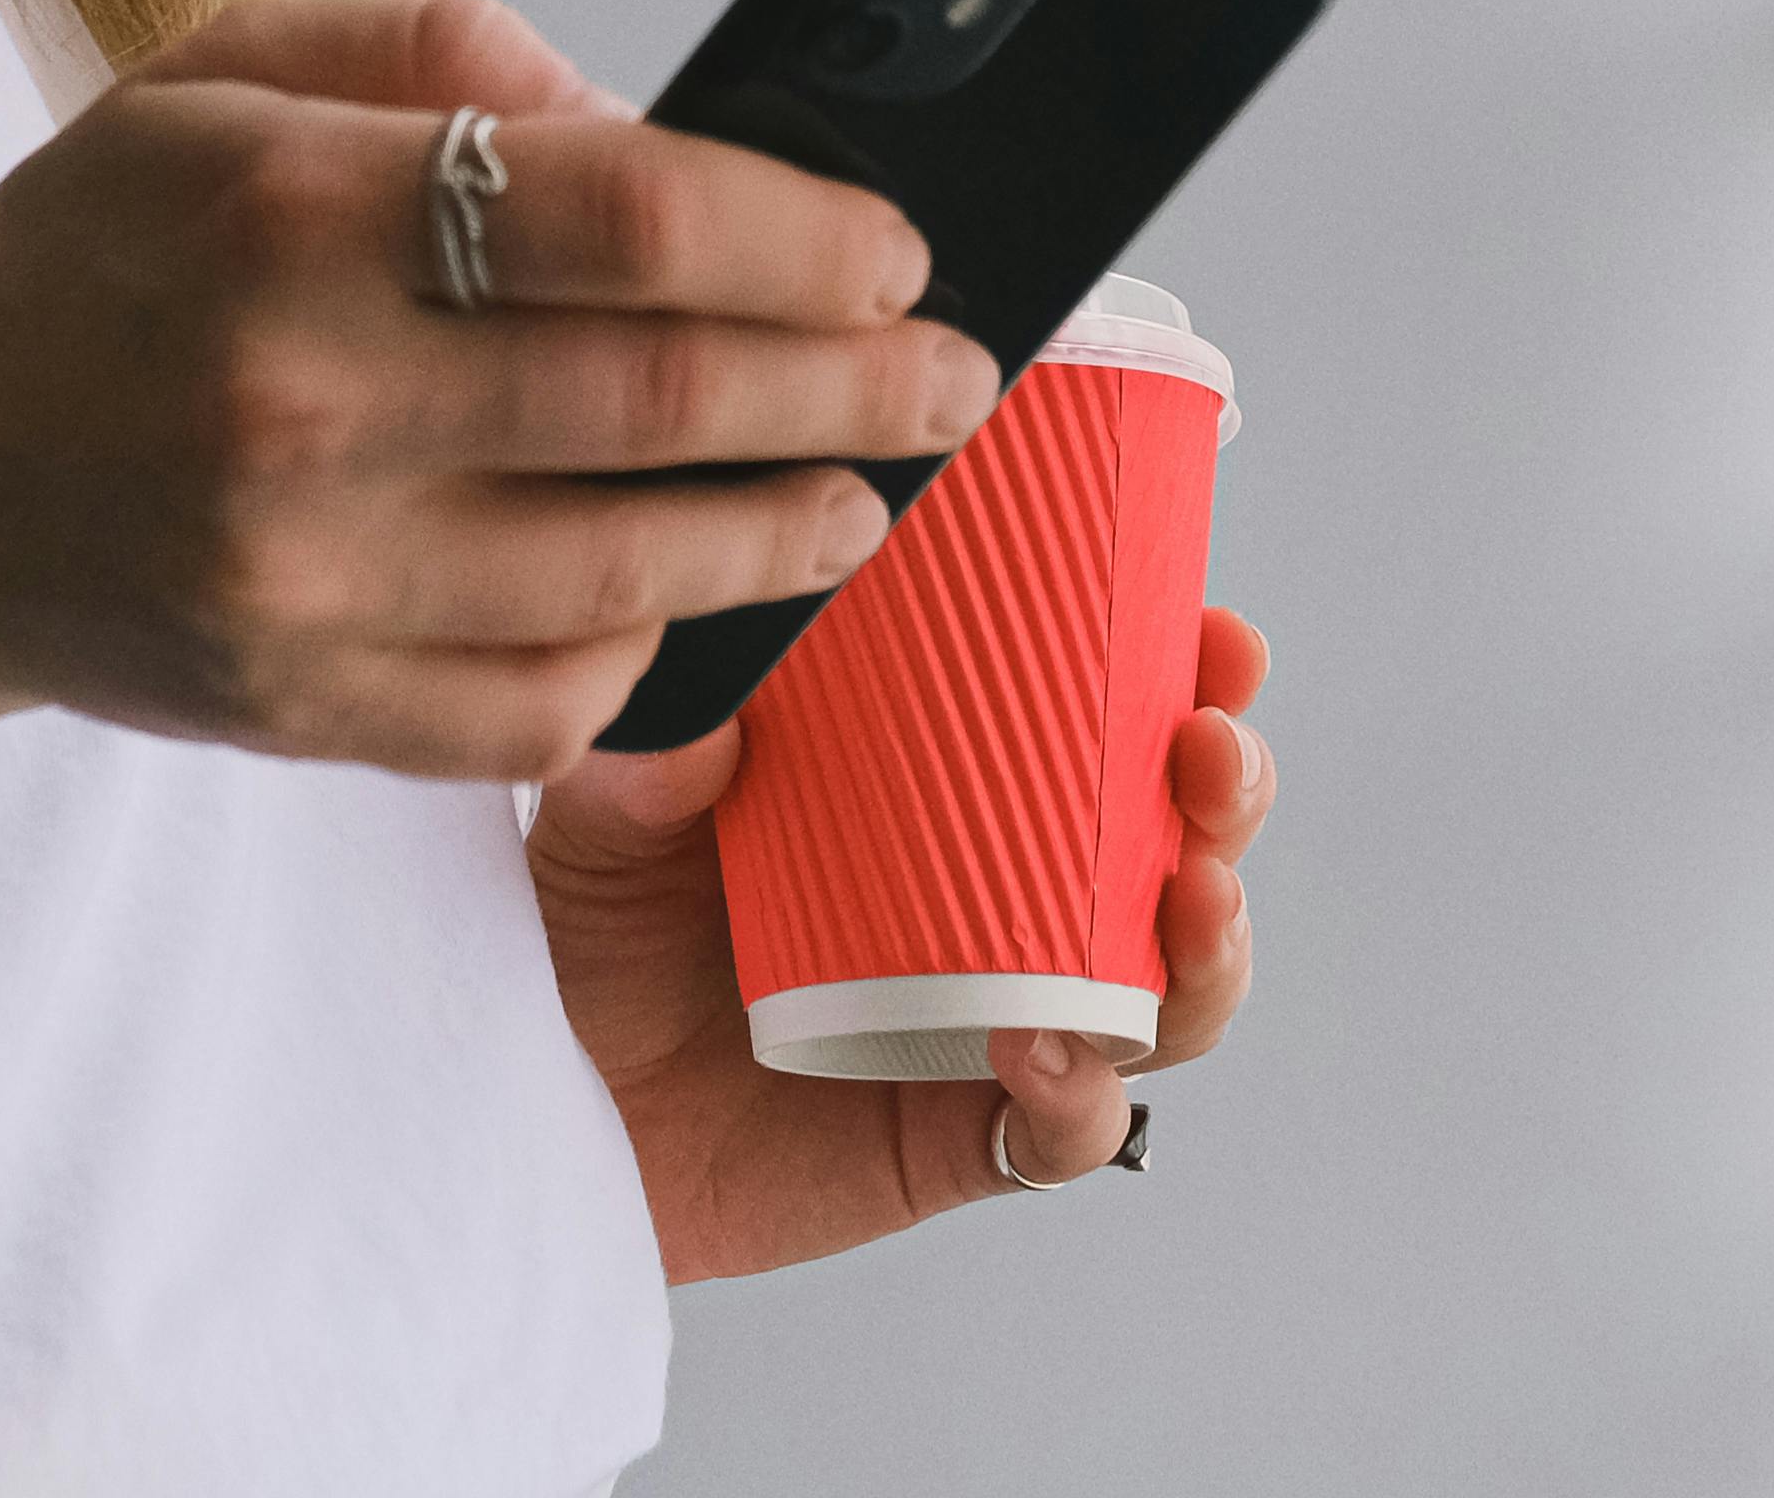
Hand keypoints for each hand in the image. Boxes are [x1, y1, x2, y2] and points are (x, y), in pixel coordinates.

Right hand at [0, 0, 1001, 777]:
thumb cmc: (86, 258)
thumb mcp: (223, 69)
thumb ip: (450, 57)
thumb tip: (658, 120)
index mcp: (296, 207)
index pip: (636, 215)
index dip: (811, 235)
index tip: (902, 250)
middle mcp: (303, 396)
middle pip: (672, 402)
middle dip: (861, 390)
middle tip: (955, 378)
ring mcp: (301, 577)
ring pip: (636, 569)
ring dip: (797, 533)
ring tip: (870, 495)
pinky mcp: (299, 711)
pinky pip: (543, 704)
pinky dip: (646, 651)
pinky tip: (691, 596)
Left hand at [533, 605, 1276, 1279]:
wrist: (542, 1099)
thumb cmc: (591, 930)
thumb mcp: (606, 810)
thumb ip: (649, 756)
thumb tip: (714, 712)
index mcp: (949, 789)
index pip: (1104, 711)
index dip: (1186, 672)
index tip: (1215, 635)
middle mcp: (999, 899)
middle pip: (1176, 840)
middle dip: (1231, 793)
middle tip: (1211, 754)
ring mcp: (995, 1021)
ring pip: (1167, 991)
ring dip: (1211, 946)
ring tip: (1190, 900)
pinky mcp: (957, 1138)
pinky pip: (1067, 1129)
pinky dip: (1083, 1094)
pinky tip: (1049, 1052)